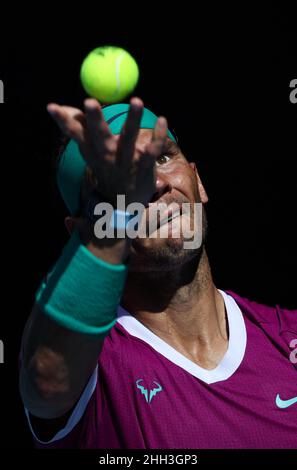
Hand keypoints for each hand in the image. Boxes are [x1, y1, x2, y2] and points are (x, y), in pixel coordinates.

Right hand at [47, 97, 167, 206]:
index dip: (63, 120)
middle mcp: (106, 153)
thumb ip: (77, 127)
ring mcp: (125, 160)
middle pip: (99, 134)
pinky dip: (158, 134)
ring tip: (137, 100)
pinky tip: (162, 120)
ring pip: (129, 138)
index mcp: (92, 149)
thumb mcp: (88, 150)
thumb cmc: (105, 168)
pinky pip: (152, 149)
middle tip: (89, 102)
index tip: (51, 107)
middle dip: (94, 119)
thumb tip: (56, 106)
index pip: (75, 132)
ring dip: (133, 119)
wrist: (121, 204)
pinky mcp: (144, 165)